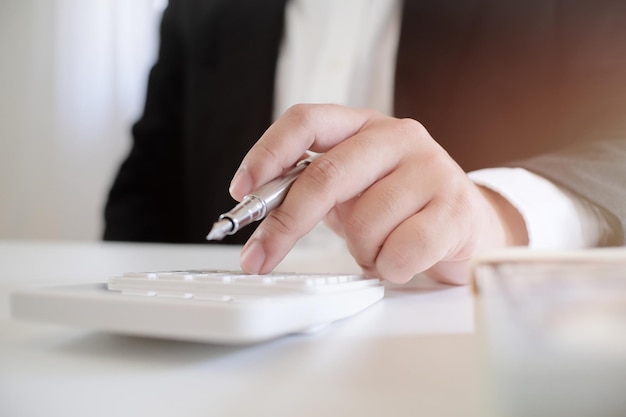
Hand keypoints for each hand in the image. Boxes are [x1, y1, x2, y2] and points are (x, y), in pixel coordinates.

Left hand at [229, 104, 527, 284]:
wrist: (467, 223)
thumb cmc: (399, 206)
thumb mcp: (351, 189)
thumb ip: (310, 189)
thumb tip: (256, 213)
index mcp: (363, 125)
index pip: (306, 121)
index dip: (267, 153)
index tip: (241, 190)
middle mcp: (397, 137)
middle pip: (326, 176)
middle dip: (286, 225)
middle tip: (260, 257)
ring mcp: (431, 169)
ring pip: (365, 225)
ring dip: (361, 252)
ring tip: (379, 249)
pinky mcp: (455, 209)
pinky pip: (400, 252)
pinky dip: (390, 268)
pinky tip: (403, 260)